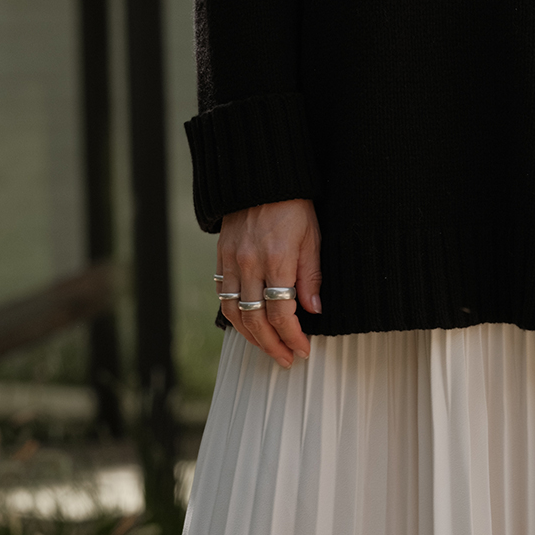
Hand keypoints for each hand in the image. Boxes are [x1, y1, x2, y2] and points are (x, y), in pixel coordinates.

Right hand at [216, 198, 321, 366]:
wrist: (260, 175)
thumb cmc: (292, 204)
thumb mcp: (312, 237)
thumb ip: (311, 276)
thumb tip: (314, 310)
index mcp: (276, 260)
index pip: (281, 313)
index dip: (293, 337)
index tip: (303, 349)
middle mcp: (249, 264)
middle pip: (256, 320)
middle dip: (272, 345)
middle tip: (286, 359)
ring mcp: (231, 261)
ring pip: (233, 312)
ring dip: (250, 336)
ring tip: (267, 347)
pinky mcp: (221, 257)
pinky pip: (222, 294)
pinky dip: (233, 315)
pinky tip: (247, 323)